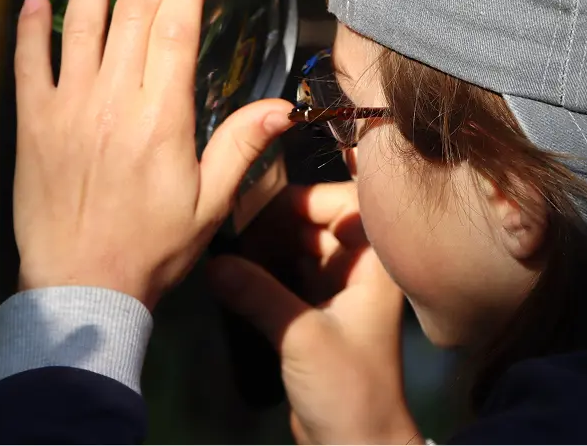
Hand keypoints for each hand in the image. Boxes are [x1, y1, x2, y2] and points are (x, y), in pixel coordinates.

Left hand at [12, 0, 294, 308]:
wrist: (80, 288)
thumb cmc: (152, 249)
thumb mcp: (210, 205)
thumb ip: (241, 148)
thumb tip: (281, 106)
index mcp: (160, 120)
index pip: (176, 32)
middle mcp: (112, 103)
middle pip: (133, 17)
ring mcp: (66, 110)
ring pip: (79, 28)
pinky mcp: (32, 125)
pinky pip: (27, 66)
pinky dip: (30, 30)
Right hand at [209, 181, 421, 444]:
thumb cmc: (347, 387)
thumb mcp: (300, 334)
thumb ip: (257, 292)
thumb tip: (212, 262)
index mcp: (374, 266)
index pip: (349, 205)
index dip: (310, 198)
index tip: (267, 206)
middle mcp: (358, 272)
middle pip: (319, 223)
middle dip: (279, 222)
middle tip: (238, 227)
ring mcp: (337, 293)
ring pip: (300, 249)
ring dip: (268, 246)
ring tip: (232, 247)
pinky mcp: (316, 314)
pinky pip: (289, 275)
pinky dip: (265, 270)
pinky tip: (236, 271)